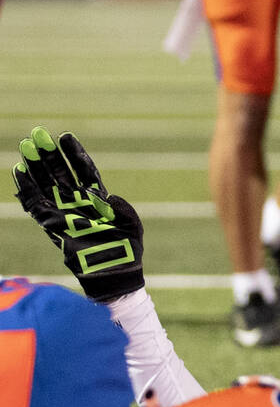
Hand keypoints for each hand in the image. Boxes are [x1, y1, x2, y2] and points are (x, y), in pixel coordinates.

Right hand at [12, 126, 143, 300]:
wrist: (113, 272)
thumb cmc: (127, 250)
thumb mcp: (132, 225)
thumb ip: (123, 208)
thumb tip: (108, 197)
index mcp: (98, 198)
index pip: (84, 171)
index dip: (74, 154)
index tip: (64, 136)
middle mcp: (78, 202)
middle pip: (60, 172)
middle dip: (49, 154)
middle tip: (37, 134)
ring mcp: (63, 211)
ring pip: (45, 183)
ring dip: (35, 166)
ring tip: (25, 146)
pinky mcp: (51, 224)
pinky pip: (35, 202)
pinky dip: (26, 187)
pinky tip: (19, 171)